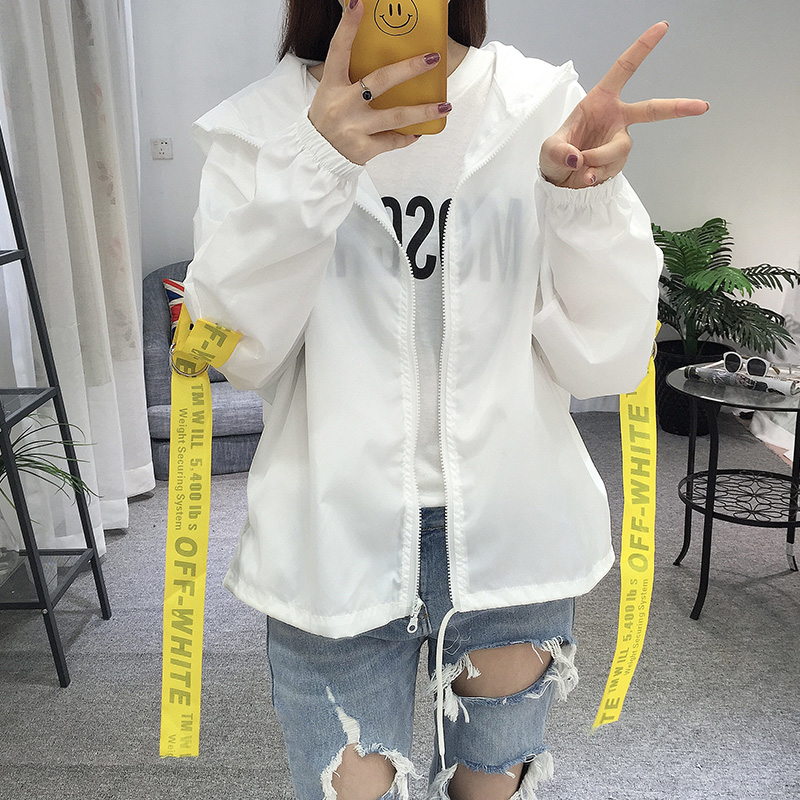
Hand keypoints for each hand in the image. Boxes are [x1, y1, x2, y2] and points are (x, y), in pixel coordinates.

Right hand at [308, 0, 451, 165]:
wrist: (317, 155)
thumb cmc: (329, 117)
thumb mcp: (330, 92)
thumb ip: (350, 75)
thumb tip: (382, 54)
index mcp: (331, 85)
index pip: (339, 50)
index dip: (347, 27)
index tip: (358, 3)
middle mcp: (343, 105)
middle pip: (381, 81)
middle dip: (409, 68)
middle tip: (433, 59)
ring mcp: (354, 128)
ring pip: (396, 116)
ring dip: (423, 110)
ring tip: (445, 106)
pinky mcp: (363, 148)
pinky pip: (393, 140)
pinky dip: (408, 136)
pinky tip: (419, 131)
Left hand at [540, 22, 708, 188]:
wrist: (559, 181)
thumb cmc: (556, 155)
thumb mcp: (549, 149)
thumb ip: (560, 151)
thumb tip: (578, 158)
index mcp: (600, 100)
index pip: (624, 69)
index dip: (642, 48)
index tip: (662, 27)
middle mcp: (616, 117)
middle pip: (651, 110)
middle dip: (677, 108)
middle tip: (702, 106)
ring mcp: (620, 140)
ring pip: (619, 149)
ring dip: (598, 159)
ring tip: (579, 166)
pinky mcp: (619, 162)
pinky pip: (611, 168)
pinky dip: (595, 174)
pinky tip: (585, 177)